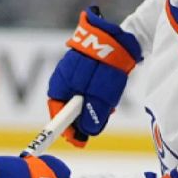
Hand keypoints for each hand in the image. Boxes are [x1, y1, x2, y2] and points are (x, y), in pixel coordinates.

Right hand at [48, 6, 142, 146]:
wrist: (120, 36)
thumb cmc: (105, 65)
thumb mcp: (100, 96)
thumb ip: (92, 116)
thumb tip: (88, 131)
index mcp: (60, 84)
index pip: (57, 112)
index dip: (65, 129)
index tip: (78, 141)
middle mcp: (64, 77)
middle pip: (68, 105)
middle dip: (81, 119)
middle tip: (95, 127)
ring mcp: (75, 69)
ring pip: (81, 96)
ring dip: (92, 107)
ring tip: (107, 110)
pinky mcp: (88, 65)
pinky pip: (89, 86)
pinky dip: (98, 95)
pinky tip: (109, 96)